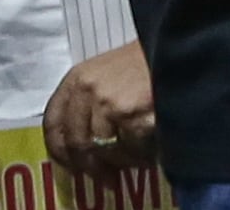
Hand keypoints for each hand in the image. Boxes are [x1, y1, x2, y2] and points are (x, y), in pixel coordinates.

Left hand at [44, 41, 156, 174]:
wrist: (176, 50)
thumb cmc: (144, 66)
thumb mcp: (106, 77)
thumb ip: (90, 106)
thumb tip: (84, 152)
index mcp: (76, 80)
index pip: (52, 123)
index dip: (60, 152)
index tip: (72, 168)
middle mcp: (87, 91)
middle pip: (77, 144)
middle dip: (92, 167)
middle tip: (108, 180)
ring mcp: (107, 103)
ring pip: (105, 151)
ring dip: (123, 161)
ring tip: (139, 155)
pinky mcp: (130, 116)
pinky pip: (131, 150)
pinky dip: (143, 156)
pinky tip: (154, 146)